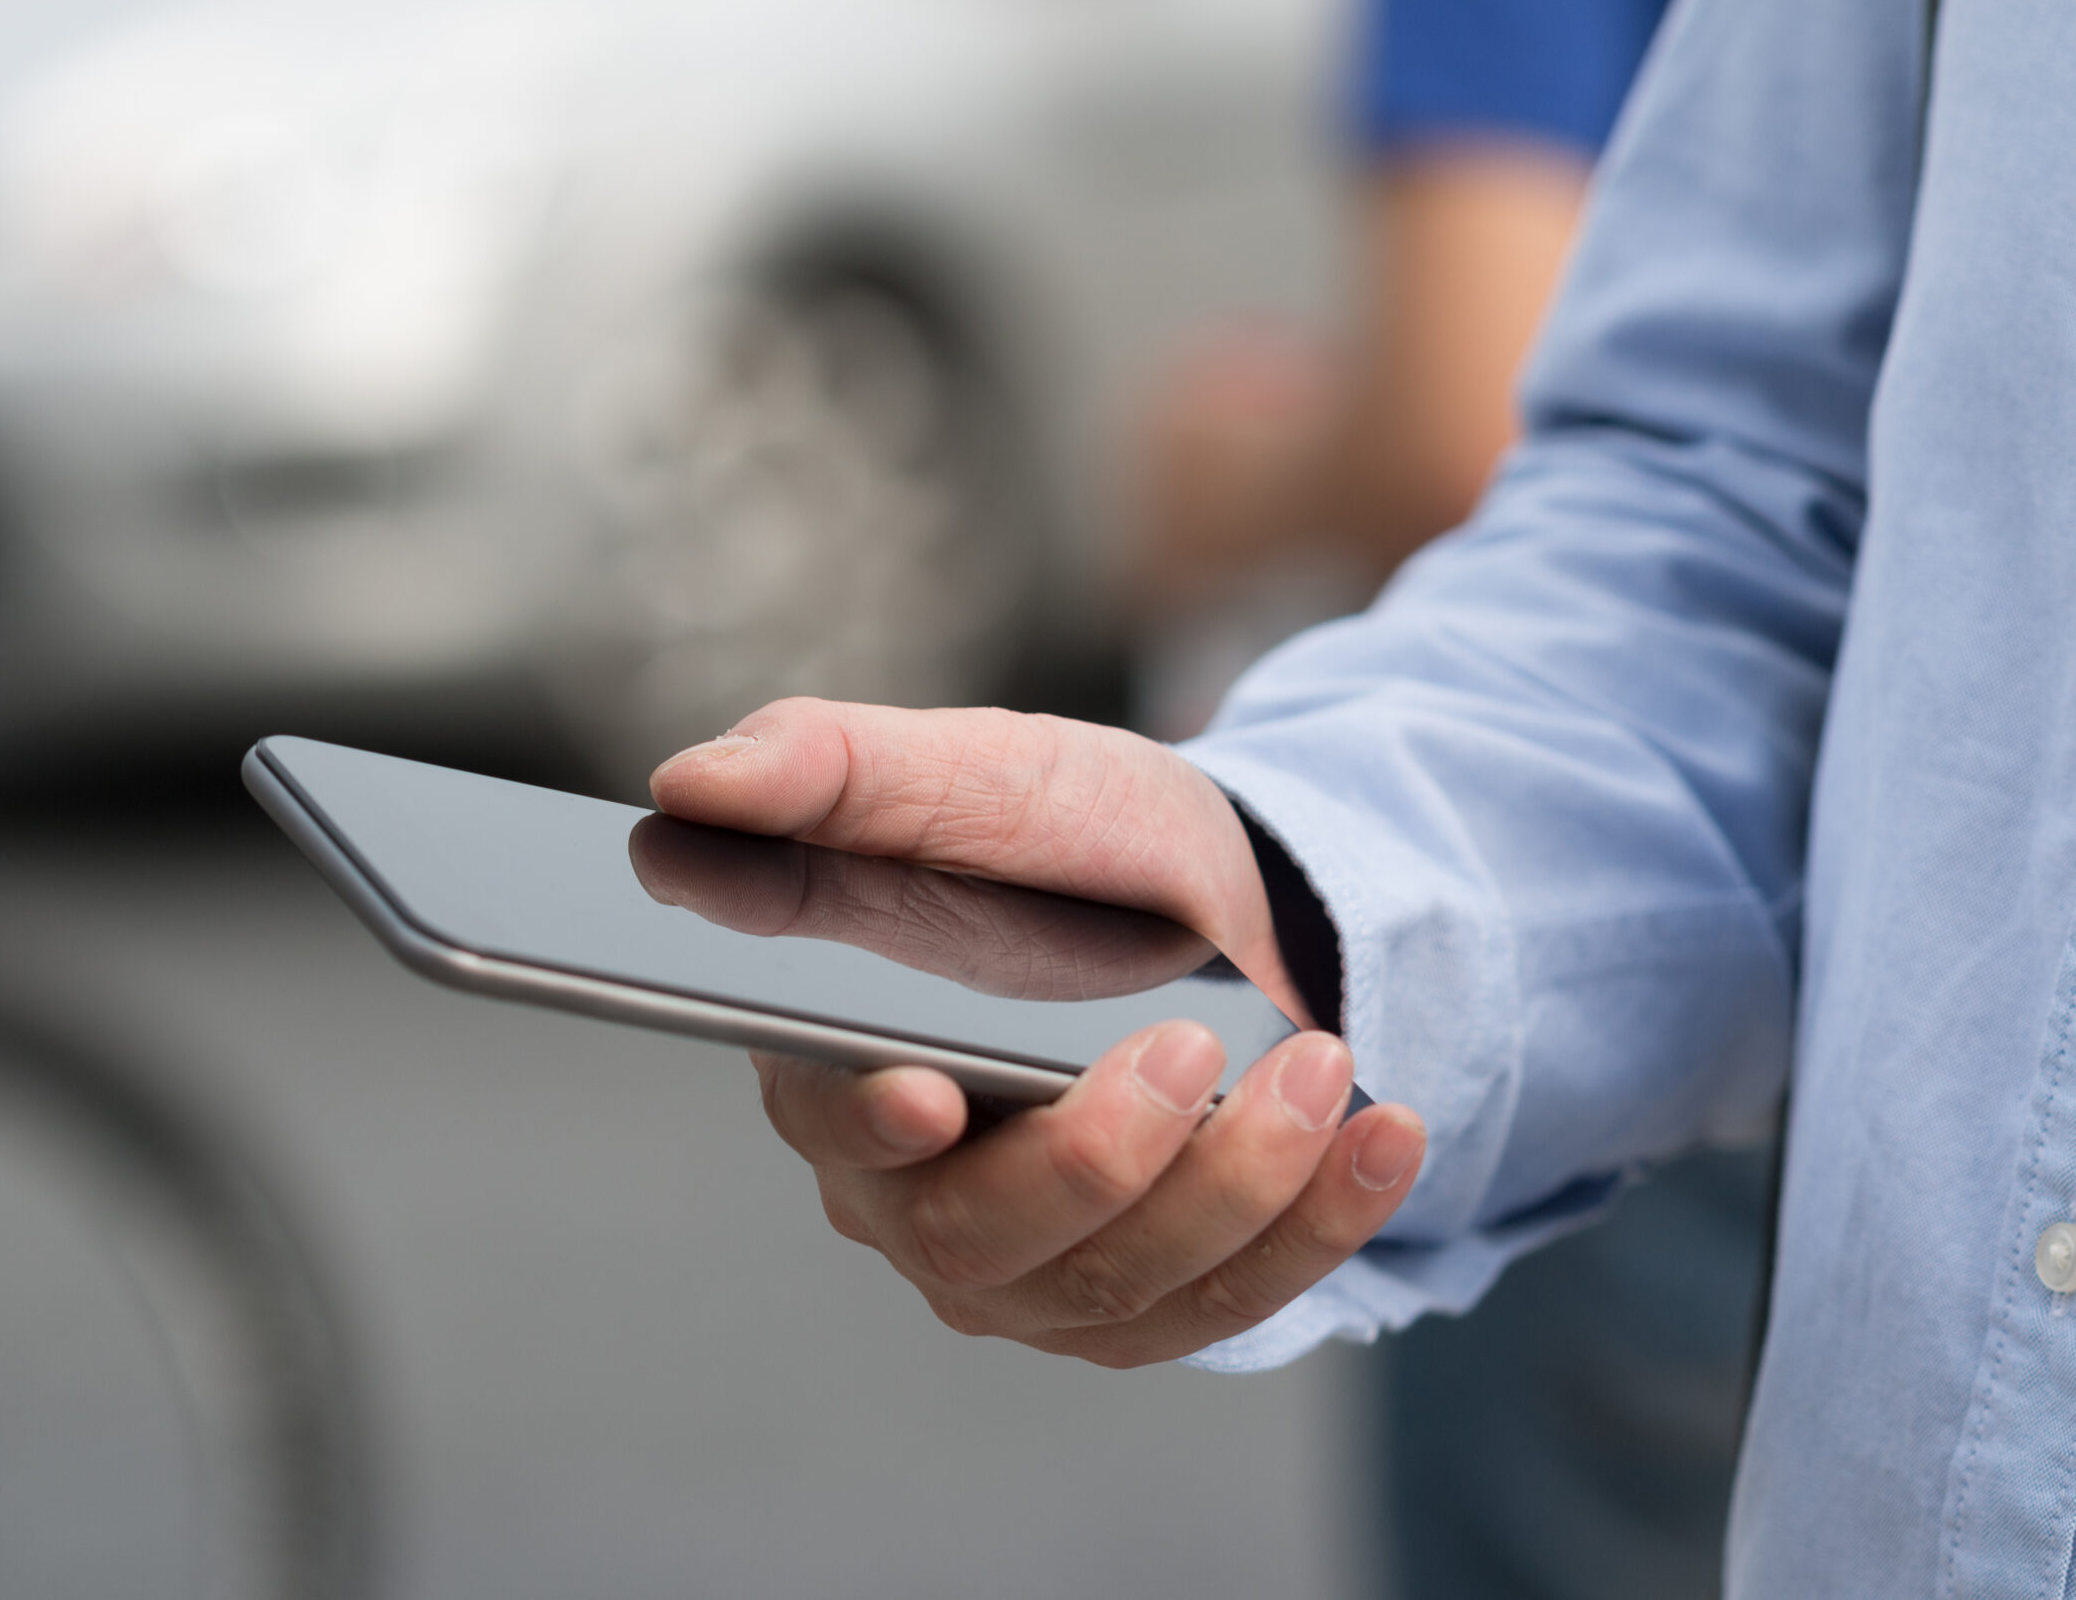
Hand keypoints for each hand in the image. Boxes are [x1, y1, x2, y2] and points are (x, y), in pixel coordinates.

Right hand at [652, 698, 1426, 1366]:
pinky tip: (1382, 1135)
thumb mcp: (966, 771)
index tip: (933, 1091)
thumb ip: (831, 769)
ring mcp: (1031, 1270)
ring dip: (1236, 1184)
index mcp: (835, 1067)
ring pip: (1118, 1285)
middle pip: (979, 1238)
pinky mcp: (1141, 1304)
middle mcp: (914, 1196)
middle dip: (1100, 1158)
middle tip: (1197, 1048)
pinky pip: (1226, 1306)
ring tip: (1323, 1063)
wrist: (1217, 909)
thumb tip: (693, 782)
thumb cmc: (1066, 843)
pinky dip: (1318, 1226)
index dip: (868, 1121)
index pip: (826, 1119)